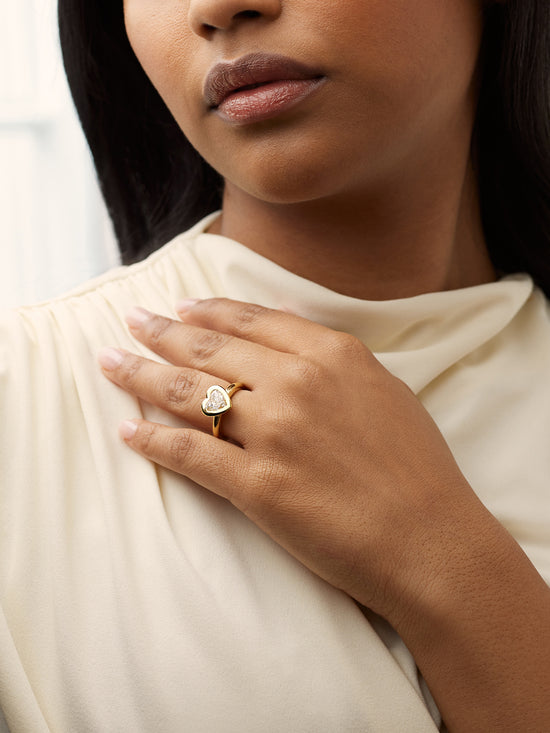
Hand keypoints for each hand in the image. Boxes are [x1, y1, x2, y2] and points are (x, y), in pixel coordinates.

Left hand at [98, 298, 481, 624]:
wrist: (430, 539)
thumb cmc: (416, 467)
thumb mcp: (384, 389)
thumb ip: (334, 355)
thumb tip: (290, 326)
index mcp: (331, 354)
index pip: (252, 320)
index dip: (208, 311)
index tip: (180, 307)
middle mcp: (296, 383)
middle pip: (210, 348)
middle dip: (162, 331)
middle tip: (131, 321)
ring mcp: (273, 433)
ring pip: (189, 393)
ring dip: (141, 375)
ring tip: (110, 362)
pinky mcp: (256, 485)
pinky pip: (190, 453)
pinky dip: (153, 441)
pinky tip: (128, 431)